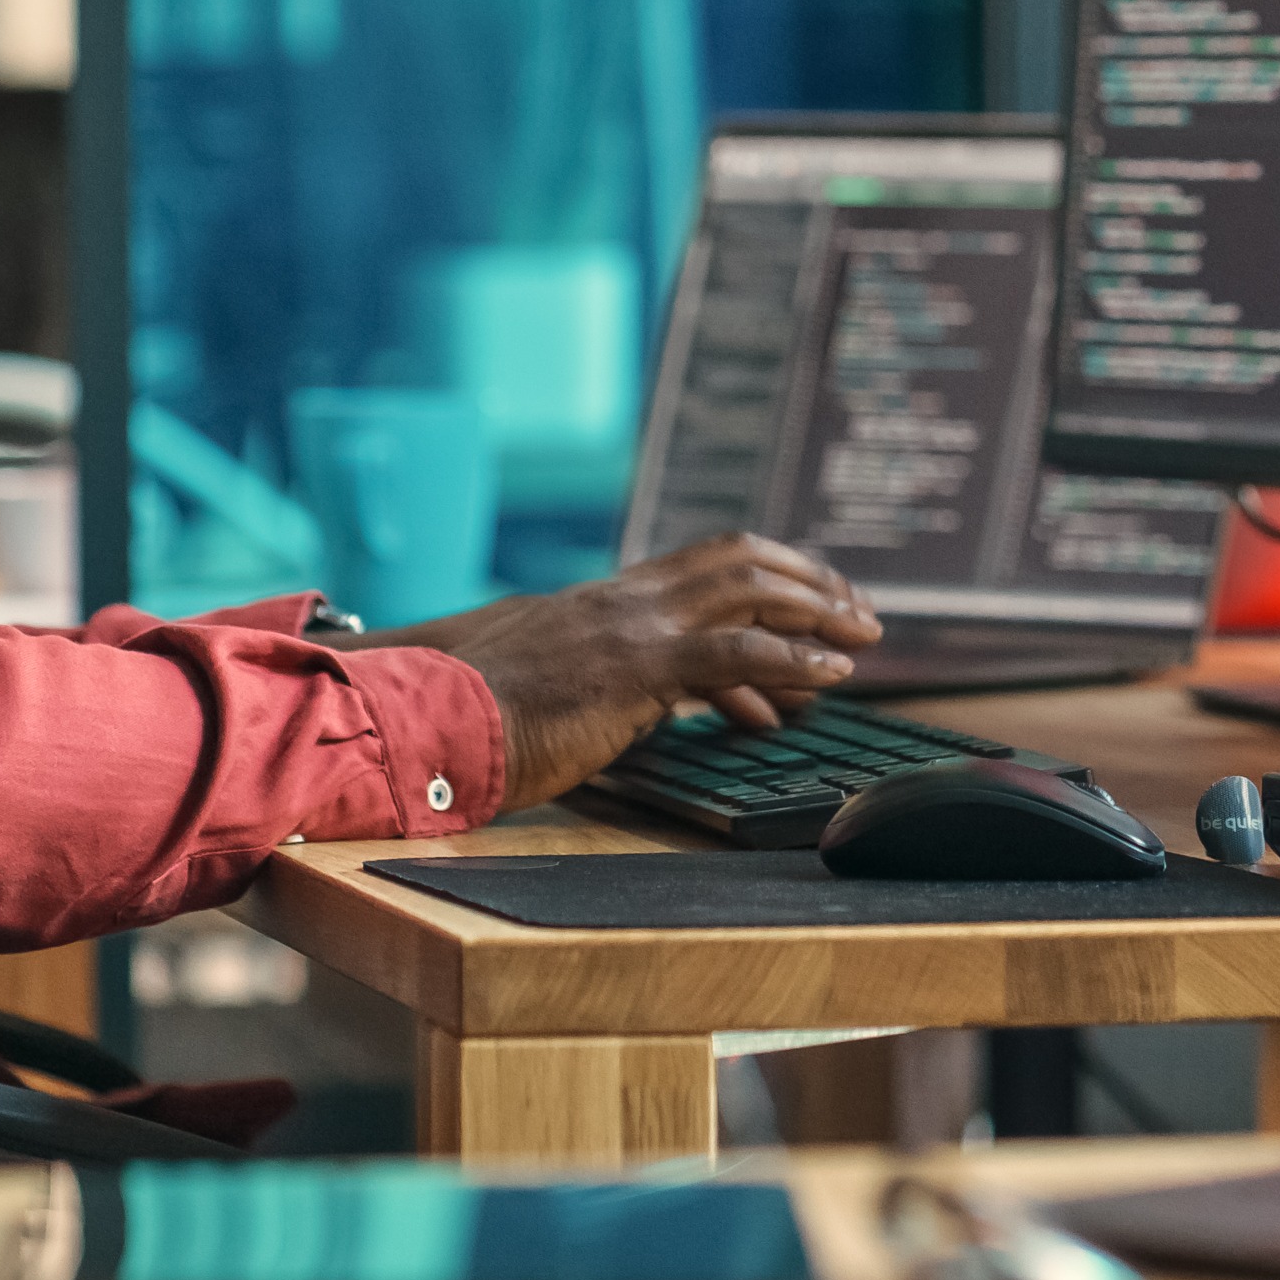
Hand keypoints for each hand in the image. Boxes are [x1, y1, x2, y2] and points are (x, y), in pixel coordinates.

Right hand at [361, 536, 882, 810]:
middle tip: (858, 612)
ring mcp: (628, 628)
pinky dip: (792, 659)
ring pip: (747, 589)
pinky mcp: (631, 668)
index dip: (766, 574)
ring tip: (862, 638)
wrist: (417, 720)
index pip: (701, 565)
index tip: (809, 600)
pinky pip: (734, 653)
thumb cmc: (464, 717)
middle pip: (737, 559)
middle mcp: (621, 600)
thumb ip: (595, 686)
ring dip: (816, 609)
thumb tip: (640, 707)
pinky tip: (830, 677)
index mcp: (601, 603)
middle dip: (807, 580)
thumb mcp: (544, 689)